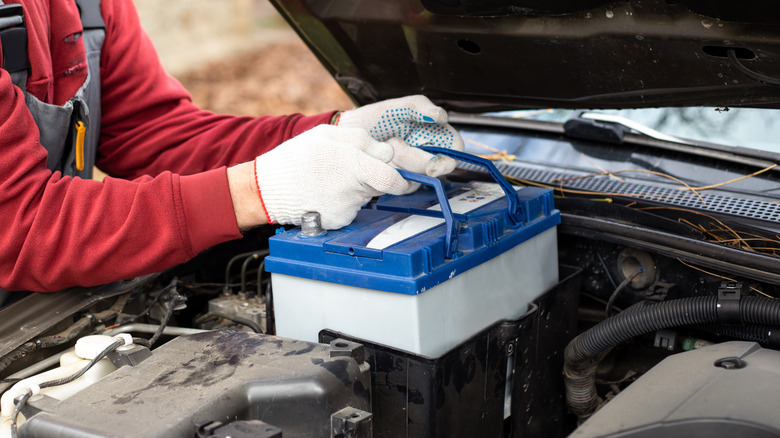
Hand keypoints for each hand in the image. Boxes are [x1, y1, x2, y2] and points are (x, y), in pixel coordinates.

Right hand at [252, 125, 413, 229]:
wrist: (267, 189)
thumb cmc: (296, 158)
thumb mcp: (327, 134)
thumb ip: (362, 139)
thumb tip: (387, 151)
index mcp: (352, 161)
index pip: (393, 177)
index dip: (400, 176)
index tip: (403, 175)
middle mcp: (352, 188)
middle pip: (384, 187)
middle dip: (381, 180)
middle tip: (365, 174)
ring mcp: (345, 207)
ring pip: (367, 196)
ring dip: (360, 188)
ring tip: (333, 179)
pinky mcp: (338, 221)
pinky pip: (353, 209)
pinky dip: (345, 201)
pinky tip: (327, 194)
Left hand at [336, 95, 463, 176]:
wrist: (348, 132)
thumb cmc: (374, 119)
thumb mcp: (397, 107)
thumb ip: (419, 107)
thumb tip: (441, 116)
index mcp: (433, 134)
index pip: (454, 150)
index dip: (448, 160)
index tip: (432, 166)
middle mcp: (426, 153)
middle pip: (437, 168)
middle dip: (414, 159)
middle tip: (394, 144)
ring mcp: (411, 169)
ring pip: (417, 177)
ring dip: (399, 163)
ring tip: (383, 145)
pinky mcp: (397, 181)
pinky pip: (400, 185)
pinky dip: (388, 172)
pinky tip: (378, 159)